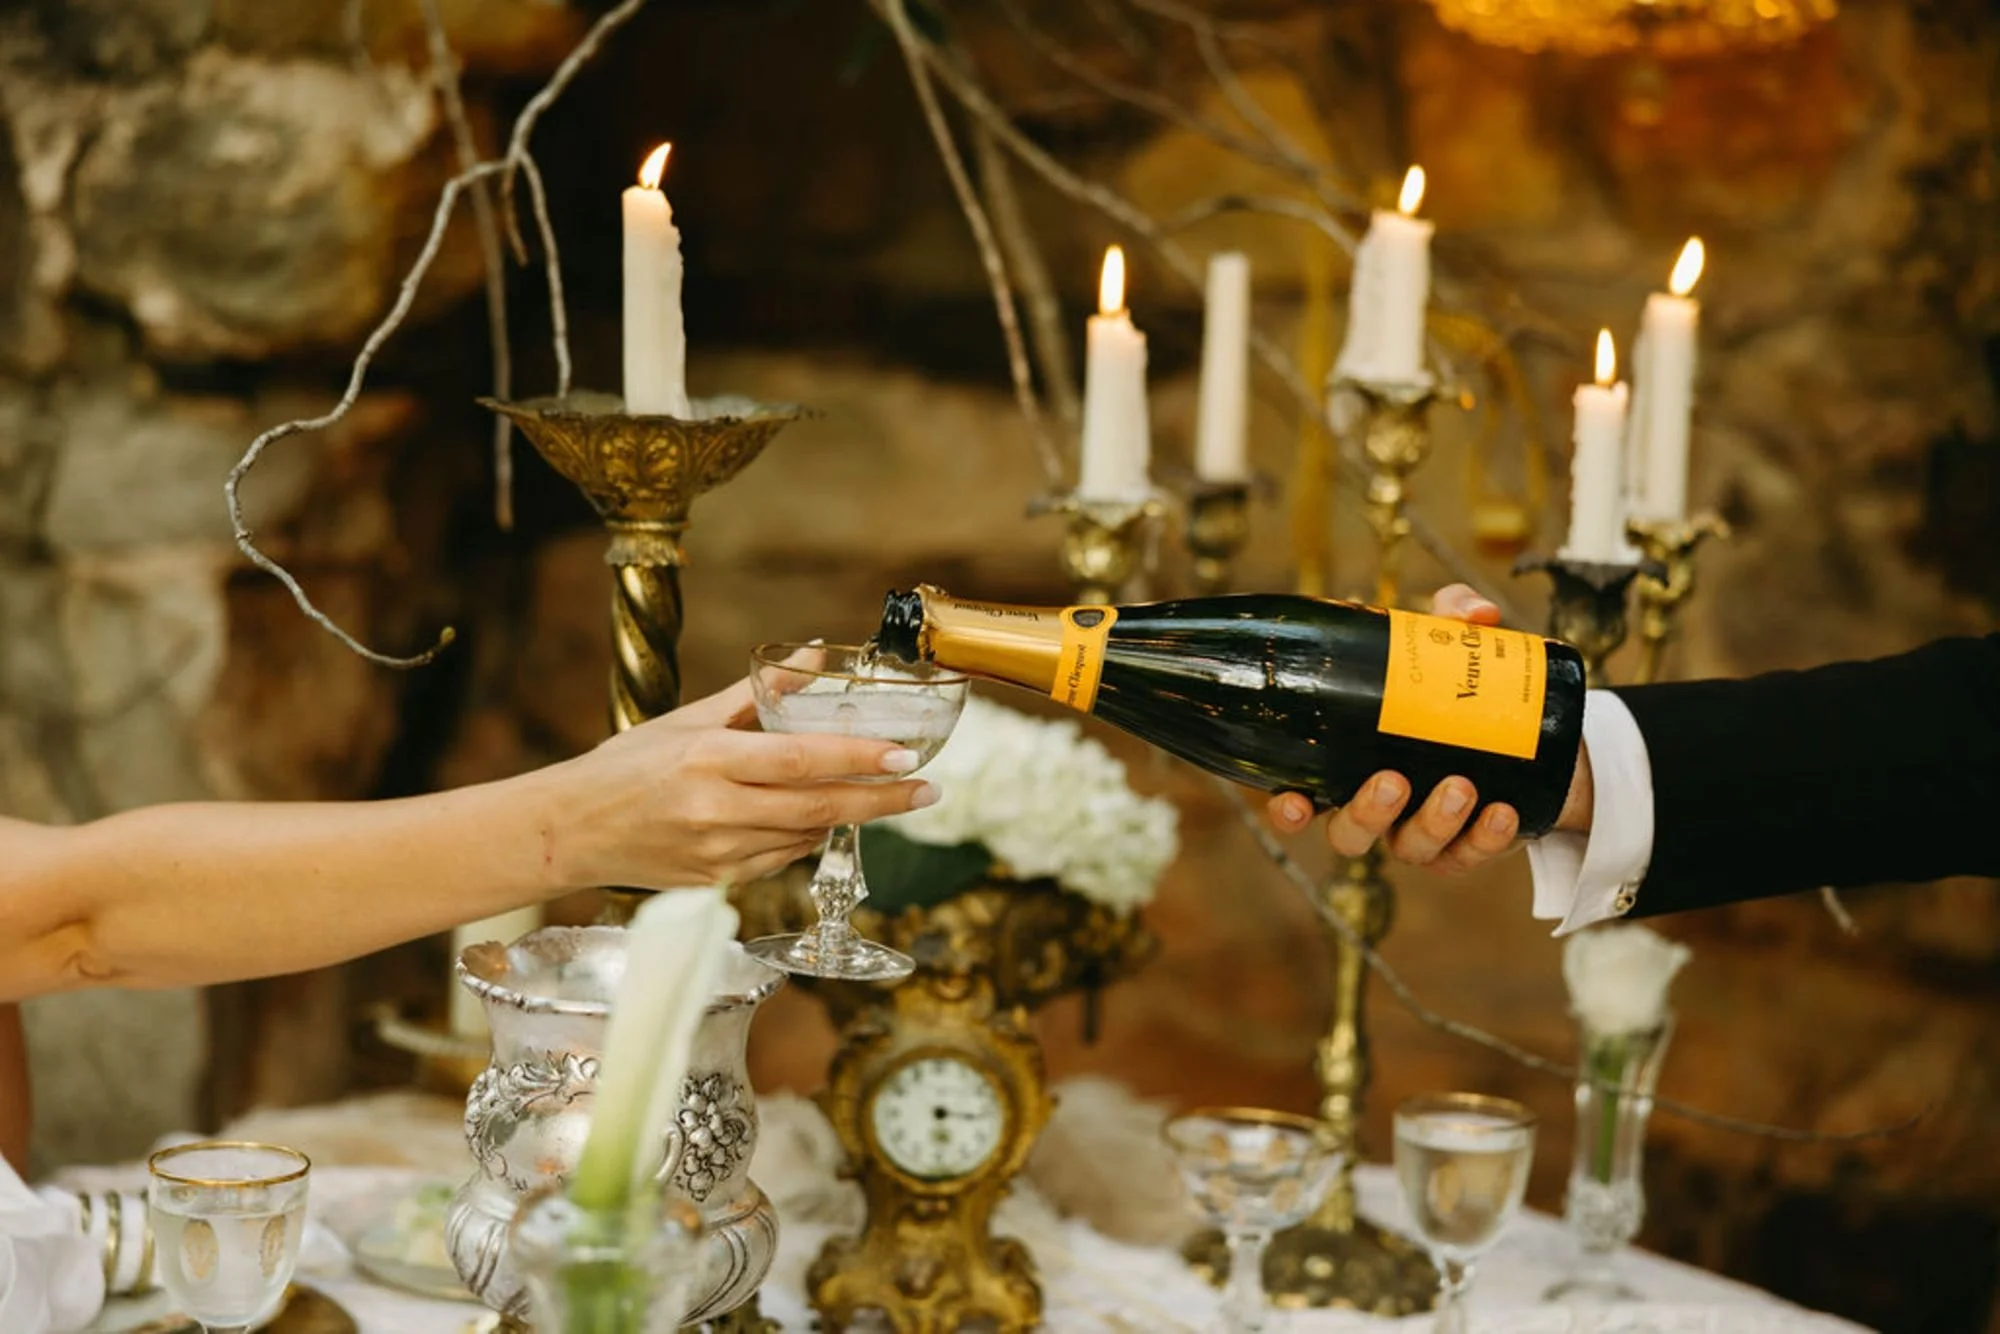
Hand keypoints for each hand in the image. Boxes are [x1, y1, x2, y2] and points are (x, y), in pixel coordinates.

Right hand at [548, 674, 937, 890]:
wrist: (570, 830)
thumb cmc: (628, 766)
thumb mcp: (689, 719)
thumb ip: (759, 694)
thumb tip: (813, 658)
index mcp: (709, 760)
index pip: (802, 760)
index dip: (860, 760)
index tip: (907, 756)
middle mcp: (715, 810)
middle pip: (818, 807)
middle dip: (881, 800)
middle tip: (927, 789)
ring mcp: (716, 854)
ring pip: (805, 837)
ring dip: (844, 817)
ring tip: (879, 796)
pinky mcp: (716, 885)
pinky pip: (780, 861)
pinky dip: (804, 838)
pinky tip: (812, 819)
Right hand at [1263, 584, 1555, 873]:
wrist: (1528, 736)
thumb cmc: (1458, 687)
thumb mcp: (1448, 646)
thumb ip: (1453, 615)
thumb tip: (1475, 615)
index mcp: (1349, 766)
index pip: (1303, 798)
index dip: (1288, 811)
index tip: (1296, 801)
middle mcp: (1377, 807)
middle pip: (1349, 834)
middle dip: (1366, 813)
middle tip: (1393, 779)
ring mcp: (1421, 832)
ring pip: (1410, 848)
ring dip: (1432, 823)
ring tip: (1461, 786)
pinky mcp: (1466, 847)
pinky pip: (1467, 857)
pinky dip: (1483, 840)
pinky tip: (1503, 814)